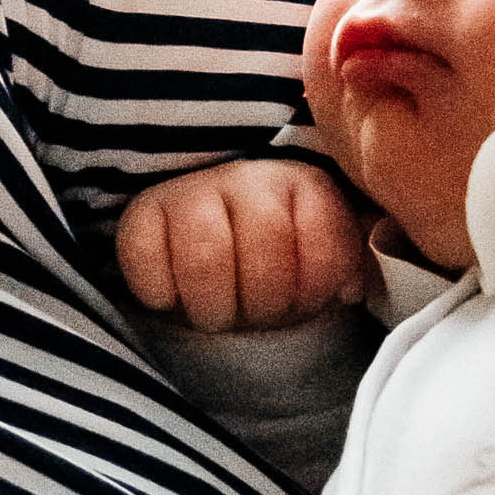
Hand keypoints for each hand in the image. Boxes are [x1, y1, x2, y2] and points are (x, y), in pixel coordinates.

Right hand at [115, 159, 365, 331]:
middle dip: (266, 301)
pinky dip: (160, 292)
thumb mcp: (327, 266)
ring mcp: (191, 190)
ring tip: (218, 318)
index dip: (314, 289)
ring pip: (207, 252)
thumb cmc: (278, 273)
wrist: (216, 262)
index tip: (304, 305)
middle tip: (257, 318)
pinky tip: (173, 302)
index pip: (323, 238)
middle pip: (267, 240)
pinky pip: (144, 253)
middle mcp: (249, 176)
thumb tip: (352, 290)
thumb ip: (349, 267)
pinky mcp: (141, 214)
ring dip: (215, 305)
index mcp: (304, 185)